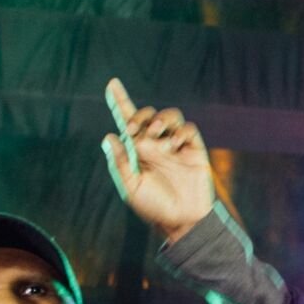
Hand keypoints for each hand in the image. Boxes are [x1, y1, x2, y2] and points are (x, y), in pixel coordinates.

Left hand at [102, 78, 216, 243]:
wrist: (183, 220)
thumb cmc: (154, 207)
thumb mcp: (131, 187)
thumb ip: (119, 162)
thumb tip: (110, 135)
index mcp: (137, 150)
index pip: (127, 120)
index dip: (119, 101)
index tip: (111, 83)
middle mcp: (156, 143)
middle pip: (149, 114)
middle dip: (142, 115)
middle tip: (136, 131)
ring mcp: (176, 145)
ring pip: (170, 116)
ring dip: (161, 120)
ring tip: (156, 136)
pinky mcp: (193, 149)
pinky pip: (188, 129)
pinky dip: (180, 133)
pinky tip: (174, 147)